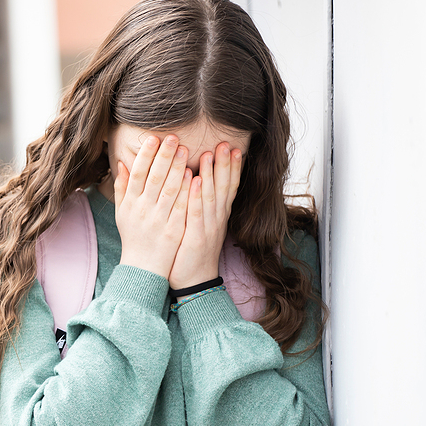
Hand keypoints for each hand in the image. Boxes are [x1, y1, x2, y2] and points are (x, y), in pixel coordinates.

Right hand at [115, 134, 191, 278]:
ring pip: (168, 189)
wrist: (142, 267)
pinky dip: (186, 191)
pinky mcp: (173, 229)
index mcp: (130, 203)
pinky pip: (180, 207)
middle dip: (163, 156)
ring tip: (186, 149)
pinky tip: (194, 175)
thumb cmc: (133, 237)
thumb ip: (122, 187)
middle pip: (154, 177)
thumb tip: (121, 163)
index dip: (145, 155)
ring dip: (177, 168)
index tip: (154, 138)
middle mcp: (142, 209)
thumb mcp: (122, 212)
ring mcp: (158, 219)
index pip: (137, 173)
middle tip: (173, 137)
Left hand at [168, 142, 242, 289]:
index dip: (232, 168)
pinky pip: (195, 214)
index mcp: (217, 216)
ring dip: (211, 174)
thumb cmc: (192, 252)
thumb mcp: (199, 225)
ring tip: (210, 154)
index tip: (234, 148)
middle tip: (226, 143)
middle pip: (223, 187)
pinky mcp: (195, 237)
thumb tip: (197, 183)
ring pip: (211, 196)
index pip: (228, 187)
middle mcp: (216, 219)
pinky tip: (193, 182)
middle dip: (225, 164)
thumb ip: (200, 205)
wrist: (194, 281)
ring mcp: (207, 228)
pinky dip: (195, 197)